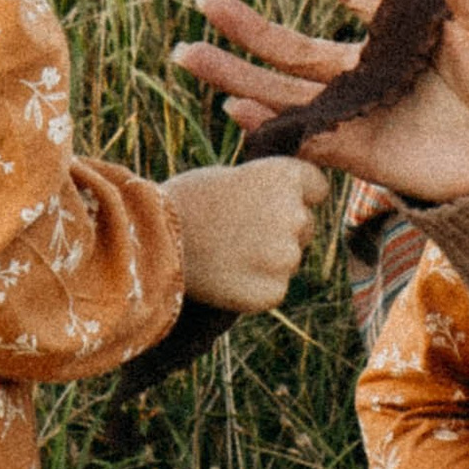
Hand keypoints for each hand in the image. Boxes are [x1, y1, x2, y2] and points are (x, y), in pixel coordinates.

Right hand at [162, 158, 324, 311]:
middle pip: (305, 226)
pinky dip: (255, 288)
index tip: (270, 204)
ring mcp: (286, 257)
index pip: (317, 188)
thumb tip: (290, 202)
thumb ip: (267, 189)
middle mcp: (294, 215)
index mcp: (286, 177)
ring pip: (289, 259)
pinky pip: (274, 289)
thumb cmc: (184, 201)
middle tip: (237, 232)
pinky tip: (226, 276)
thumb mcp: (232, 176)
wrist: (151, 239)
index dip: (294, 196)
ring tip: (225, 254)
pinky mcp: (272, 291)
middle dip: (281, 231)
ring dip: (267, 260)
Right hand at [175, 0, 468, 203]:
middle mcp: (369, 71)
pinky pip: (305, 136)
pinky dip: (268, 124)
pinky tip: (233, 105)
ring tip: (188, 53)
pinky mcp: (360, 151)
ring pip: (284, 91)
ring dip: (236, 73)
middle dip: (247, 26)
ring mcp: (359, 111)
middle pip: (294, 47)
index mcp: (398, 33)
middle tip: (203, 0)